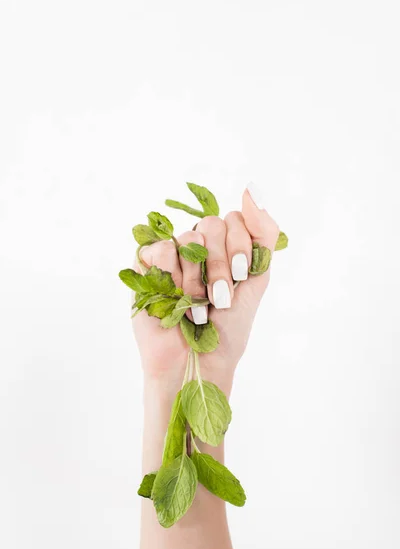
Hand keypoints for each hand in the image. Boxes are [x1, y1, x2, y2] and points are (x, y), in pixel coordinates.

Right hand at [132, 183, 279, 397]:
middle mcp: (197, 247)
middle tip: (220, 297)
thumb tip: (252, 185)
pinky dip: (173, 275)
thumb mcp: (258, 277)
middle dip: (221, 265)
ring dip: (198, 279)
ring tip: (196, 306)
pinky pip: (161, 248)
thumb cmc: (229, 327)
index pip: (236, 219)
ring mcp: (171, 255)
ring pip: (189, 237)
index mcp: (224, 248)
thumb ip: (263, 232)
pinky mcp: (146, 267)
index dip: (240, 248)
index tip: (242, 278)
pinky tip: (174, 298)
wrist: (198, 363)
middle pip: (211, 224)